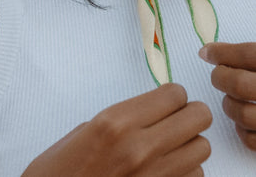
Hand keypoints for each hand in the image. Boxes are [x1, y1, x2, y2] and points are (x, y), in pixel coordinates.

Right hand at [22, 83, 210, 176]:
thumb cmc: (60, 170)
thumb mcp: (85, 130)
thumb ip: (123, 117)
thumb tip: (153, 110)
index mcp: (116, 122)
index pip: (174, 94)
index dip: (173, 95)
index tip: (165, 100)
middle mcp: (140, 148)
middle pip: (199, 116)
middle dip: (190, 113)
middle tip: (174, 117)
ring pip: (203, 147)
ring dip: (190, 142)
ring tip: (170, 144)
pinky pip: (196, 175)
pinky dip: (187, 169)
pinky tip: (166, 168)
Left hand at [199, 42, 255, 150]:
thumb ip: (244, 53)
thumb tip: (207, 52)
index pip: (248, 54)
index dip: (222, 53)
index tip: (207, 53)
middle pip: (240, 84)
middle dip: (221, 78)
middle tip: (219, 75)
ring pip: (244, 114)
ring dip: (230, 105)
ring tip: (231, 97)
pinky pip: (253, 140)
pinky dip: (242, 130)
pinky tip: (244, 118)